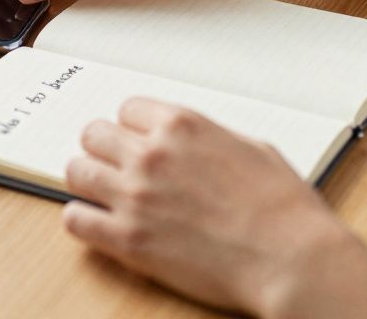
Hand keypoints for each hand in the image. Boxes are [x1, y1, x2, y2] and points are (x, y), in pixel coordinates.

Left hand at [62, 99, 366, 317]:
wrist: (290, 258)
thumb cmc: (282, 208)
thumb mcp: (251, 147)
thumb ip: (207, 138)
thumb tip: (192, 143)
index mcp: (182, 125)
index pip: (127, 109)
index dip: (133, 127)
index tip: (137, 140)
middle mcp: (152, 154)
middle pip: (94, 134)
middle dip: (104, 148)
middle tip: (114, 164)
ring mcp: (135, 196)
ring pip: (77, 171)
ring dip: (88, 180)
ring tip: (101, 192)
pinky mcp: (127, 240)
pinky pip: (76, 219)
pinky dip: (82, 219)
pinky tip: (97, 223)